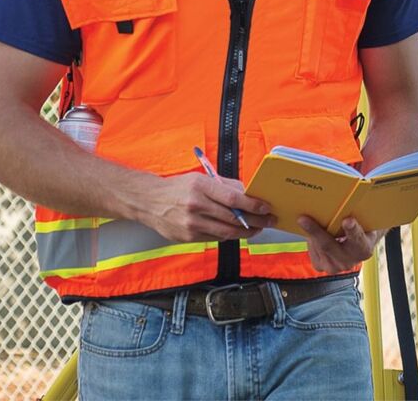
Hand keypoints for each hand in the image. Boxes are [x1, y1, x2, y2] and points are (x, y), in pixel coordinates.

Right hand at [144, 173, 274, 242]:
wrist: (149, 202)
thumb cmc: (178, 188)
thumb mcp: (200, 178)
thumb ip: (224, 185)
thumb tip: (247, 193)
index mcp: (200, 186)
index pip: (232, 198)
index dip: (252, 204)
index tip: (265, 207)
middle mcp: (196, 205)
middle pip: (232, 217)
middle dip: (255, 220)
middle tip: (268, 220)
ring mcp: (192, 224)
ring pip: (227, 231)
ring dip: (246, 232)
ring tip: (258, 228)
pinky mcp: (189, 237)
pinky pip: (216, 238)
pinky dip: (230, 235)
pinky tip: (238, 232)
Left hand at [297, 215, 386, 273]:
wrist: (355, 245)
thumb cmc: (359, 227)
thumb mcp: (362, 219)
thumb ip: (355, 211)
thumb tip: (344, 193)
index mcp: (364, 248)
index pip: (358, 239)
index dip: (353, 230)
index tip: (347, 220)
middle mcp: (349, 261)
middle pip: (330, 246)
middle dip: (316, 232)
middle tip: (304, 219)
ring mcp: (334, 266)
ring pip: (317, 248)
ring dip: (310, 233)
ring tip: (303, 219)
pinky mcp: (321, 265)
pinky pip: (312, 250)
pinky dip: (309, 238)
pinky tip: (307, 226)